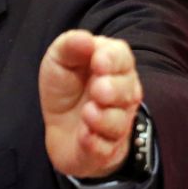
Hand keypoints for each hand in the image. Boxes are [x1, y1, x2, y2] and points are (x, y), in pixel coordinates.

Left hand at [38, 30, 142, 178]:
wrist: (59, 128)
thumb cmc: (65, 87)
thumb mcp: (59, 59)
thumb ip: (69, 45)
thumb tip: (86, 39)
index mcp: (113, 66)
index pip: (122, 57)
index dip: (112, 60)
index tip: (97, 62)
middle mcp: (122, 94)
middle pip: (128, 91)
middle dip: (114, 90)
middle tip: (97, 90)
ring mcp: (118, 123)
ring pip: (120, 122)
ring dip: (103, 118)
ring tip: (87, 113)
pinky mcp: (107, 149)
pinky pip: (106, 148)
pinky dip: (94, 141)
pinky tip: (84, 134)